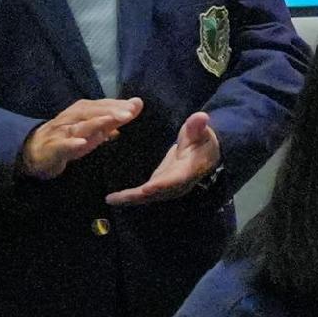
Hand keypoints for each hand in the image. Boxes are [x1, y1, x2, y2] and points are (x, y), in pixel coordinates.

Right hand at [20, 98, 144, 181]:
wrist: (36, 151)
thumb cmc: (70, 137)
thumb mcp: (94, 128)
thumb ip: (114, 118)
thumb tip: (135, 106)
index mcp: (82, 111)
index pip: (101, 105)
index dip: (118, 104)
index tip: (136, 105)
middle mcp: (72, 117)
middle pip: (91, 112)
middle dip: (110, 111)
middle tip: (129, 113)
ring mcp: (61, 132)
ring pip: (79, 126)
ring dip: (94, 123)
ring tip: (110, 122)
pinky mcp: (53, 147)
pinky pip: (62, 145)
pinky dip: (71, 143)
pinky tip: (81, 143)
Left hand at [104, 111, 219, 205]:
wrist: (206, 154)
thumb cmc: (202, 140)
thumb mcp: (201, 131)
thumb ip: (197, 126)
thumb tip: (201, 117)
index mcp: (188, 170)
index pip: (175, 179)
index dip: (161, 185)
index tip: (146, 189)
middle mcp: (178, 183)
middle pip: (157, 192)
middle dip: (139, 196)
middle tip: (119, 198)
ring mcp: (169, 187)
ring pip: (149, 196)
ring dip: (131, 199)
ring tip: (112, 199)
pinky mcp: (160, 186)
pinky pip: (145, 194)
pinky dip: (130, 197)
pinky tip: (113, 198)